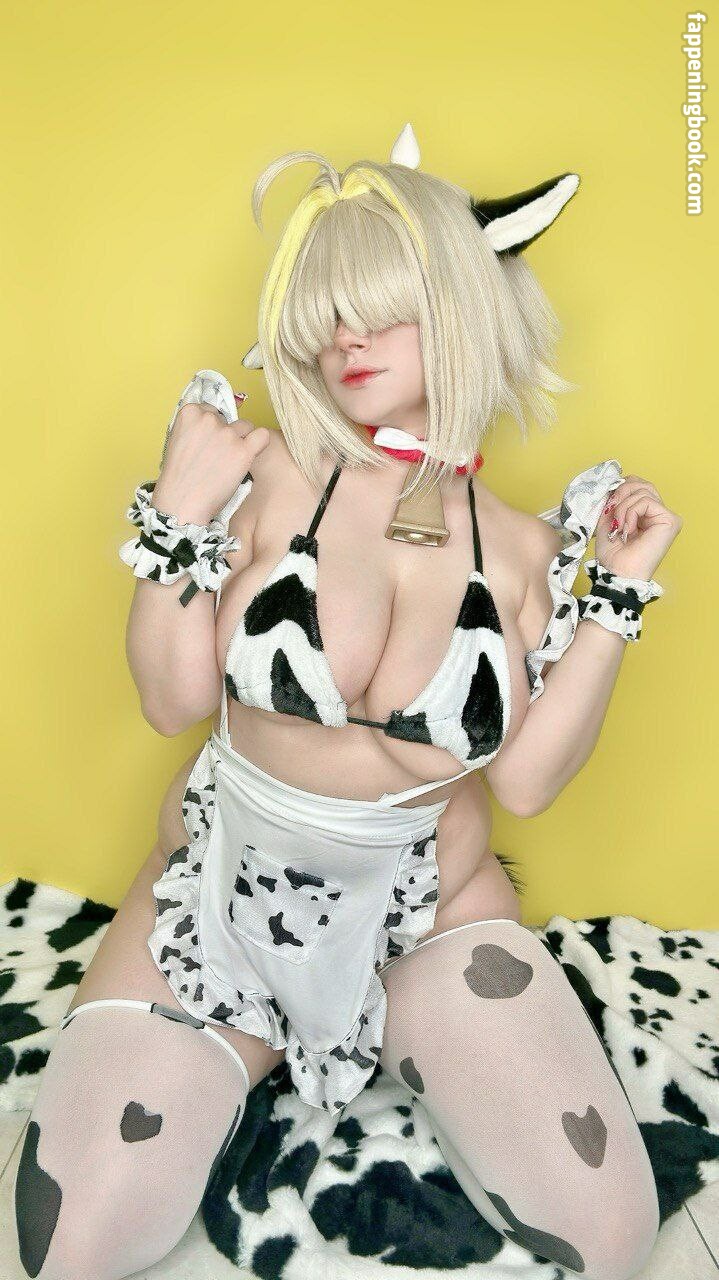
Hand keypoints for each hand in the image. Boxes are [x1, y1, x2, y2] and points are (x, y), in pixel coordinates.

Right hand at [153, 401, 269, 525]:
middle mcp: (209, 419)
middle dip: (225, 435)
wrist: (181, 503)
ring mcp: (228, 434)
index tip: (207, 444)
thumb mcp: (177, 441)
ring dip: (241, 441)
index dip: (212, 428)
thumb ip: (196, 428)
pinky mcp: (243, 451)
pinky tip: (249, 455)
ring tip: (229, 461)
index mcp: (190, 413)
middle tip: (216, 457)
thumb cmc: (178, 478)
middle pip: (228, 419)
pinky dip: (259, 444)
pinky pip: (262, 436)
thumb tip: (216, 423)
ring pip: (245, 427)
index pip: (211, 410)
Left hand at [594, 473, 682, 579]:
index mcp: (645, 514)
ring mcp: (666, 517)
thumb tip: (613, 484)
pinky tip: (628, 531)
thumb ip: (613, 502)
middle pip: (642, 484)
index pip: (637, 485)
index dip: (620, 488)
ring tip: (619, 528)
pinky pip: (647, 501)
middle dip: (621, 493)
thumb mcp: (608, 521)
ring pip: (643, 491)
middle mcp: (658, 514)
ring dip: (623, 508)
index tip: (607, 504)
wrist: (617, 573)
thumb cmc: (613, 556)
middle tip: (611, 512)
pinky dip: (631, 513)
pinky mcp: (670, 521)